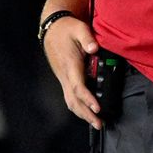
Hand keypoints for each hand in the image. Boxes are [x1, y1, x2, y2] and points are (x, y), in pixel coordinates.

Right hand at [42, 14, 101, 128]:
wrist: (52, 29)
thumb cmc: (67, 29)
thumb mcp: (79, 28)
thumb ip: (87, 38)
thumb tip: (94, 48)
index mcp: (70, 65)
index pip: (78, 87)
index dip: (88, 99)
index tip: (97, 108)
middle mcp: (65, 75)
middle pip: (73, 100)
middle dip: (86, 114)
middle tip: (99, 124)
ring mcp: (63, 78)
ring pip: (70, 101)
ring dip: (82, 114)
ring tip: (96, 123)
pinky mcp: (64, 78)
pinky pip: (70, 96)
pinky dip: (78, 107)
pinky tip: (87, 113)